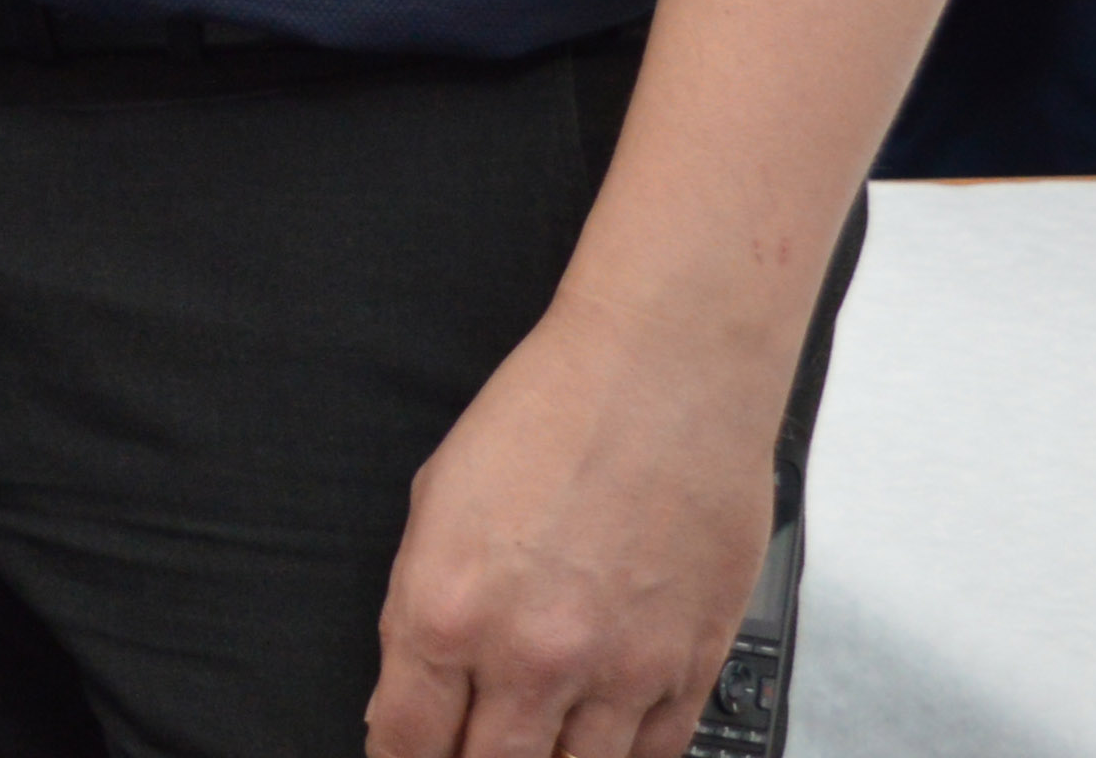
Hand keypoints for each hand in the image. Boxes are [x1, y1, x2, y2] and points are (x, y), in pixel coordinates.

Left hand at [367, 296, 784, 757]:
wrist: (661, 376)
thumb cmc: (547, 416)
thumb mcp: (434, 504)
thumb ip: (417, 609)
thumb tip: (409, 693)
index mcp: (446, 611)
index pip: (406, 740)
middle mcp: (530, 655)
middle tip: (467, 749)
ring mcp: (618, 671)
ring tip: (532, 745)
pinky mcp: (690, 668)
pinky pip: (654, 755)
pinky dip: (623, 757)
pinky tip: (602, 743)